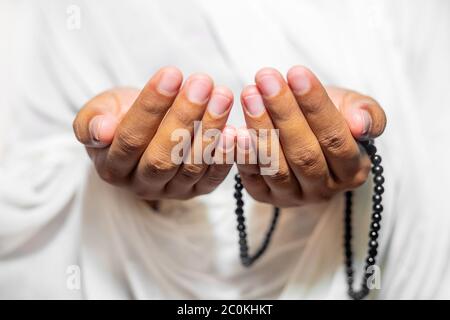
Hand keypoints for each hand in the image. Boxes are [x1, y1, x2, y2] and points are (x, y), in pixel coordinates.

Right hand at [73, 67, 235, 200]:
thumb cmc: (120, 116)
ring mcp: (171, 191)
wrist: (143, 130)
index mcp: (112, 167)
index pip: (130, 138)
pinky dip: (226, 156)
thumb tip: (101, 131)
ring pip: (191, 167)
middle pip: (163, 157)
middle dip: (185, 117)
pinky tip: (236, 130)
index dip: (151, 107)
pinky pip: (212, 179)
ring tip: (222, 97)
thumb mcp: (99, 111)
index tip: (171, 73)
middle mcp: (141, 185)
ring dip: (210, 131)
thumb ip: (91, 121)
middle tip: (202, 83)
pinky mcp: (196, 191)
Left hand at [237, 66, 386, 206]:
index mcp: (353, 170)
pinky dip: (242, 155)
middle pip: (304, 153)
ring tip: (249, 95)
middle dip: (283, 112)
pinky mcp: (265, 196)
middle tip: (265, 79)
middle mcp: (324, 190)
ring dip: (261, 129)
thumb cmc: (333, 117)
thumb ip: (367, 114)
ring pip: (276, 167)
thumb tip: (361, 125)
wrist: (307, 133)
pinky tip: (233, 129)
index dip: (316, 106)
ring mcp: (293, 196)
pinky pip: (252, 178)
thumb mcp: (354, 109)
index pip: (335, 138)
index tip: (296, 73)